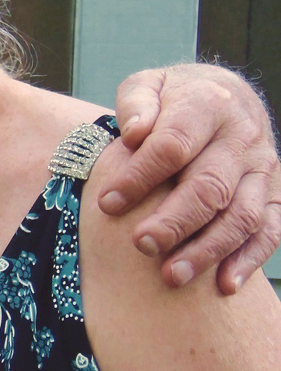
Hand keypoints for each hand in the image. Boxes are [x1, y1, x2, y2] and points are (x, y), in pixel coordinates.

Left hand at [97, 64, 280, 293]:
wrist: (226, 94)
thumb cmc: (172, 97)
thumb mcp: (148, 84)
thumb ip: (136, 103)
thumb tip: (134, 133)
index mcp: (207, 105)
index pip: (173, 145)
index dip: (140, 176)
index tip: (108, 203)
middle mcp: (241, 138)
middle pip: (210, 186)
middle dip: (175, 221)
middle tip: (142, 245)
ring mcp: (262, 169)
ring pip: (242, 215)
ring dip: (208, 249)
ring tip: (171, 276)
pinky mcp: (273, 194)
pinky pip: (269, 231)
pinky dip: (249, 259)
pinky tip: (224, 286)